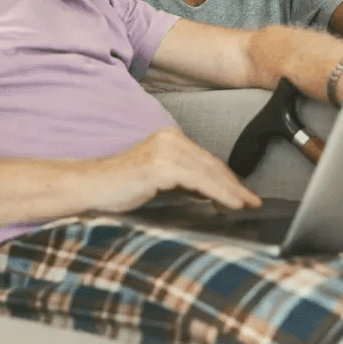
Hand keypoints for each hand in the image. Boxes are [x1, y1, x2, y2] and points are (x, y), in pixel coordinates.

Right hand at [89, 128, 262, 213]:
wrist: (89, 188)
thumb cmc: (118, 188)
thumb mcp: (157, 181)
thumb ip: (182, 181)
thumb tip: (210, 193)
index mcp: (169, 139)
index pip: (207, 159)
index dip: (228, 178)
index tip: (245, 194)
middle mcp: (169, 139)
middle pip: (212, 164)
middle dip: (235, 185)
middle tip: (253, 202)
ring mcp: (165, 151)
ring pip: (209, 172)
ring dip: (232, 191)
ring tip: (247, 205)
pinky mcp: (160, 165)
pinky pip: (198, 180)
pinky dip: (218, 193)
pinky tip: (230, 204)